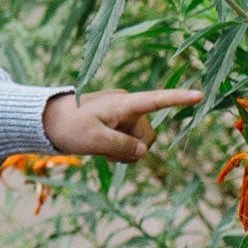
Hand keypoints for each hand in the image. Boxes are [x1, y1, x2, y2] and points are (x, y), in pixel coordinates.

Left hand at [43, 87, 200, 163]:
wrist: (47, 121)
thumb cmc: (68, 127)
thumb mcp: (93, 140)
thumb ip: (121, 146)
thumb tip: (143, 150)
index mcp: (123, 103)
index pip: (156, 100)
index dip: (179, 98)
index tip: (200, 94)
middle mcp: (127, 106)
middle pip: (148, 135)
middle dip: (133, 149)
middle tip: (107, 153)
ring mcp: (123, 115)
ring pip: (139, 142)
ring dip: (124, 151)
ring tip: (102, 150)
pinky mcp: (117, 123)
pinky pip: (129, 142)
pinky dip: (119, 149)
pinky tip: (103, 149)